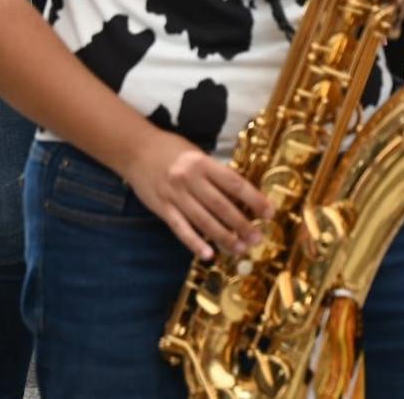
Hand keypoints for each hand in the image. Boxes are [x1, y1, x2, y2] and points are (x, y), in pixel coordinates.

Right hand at [119, 127, 273, 260]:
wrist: (134, 149)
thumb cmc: (170, 149)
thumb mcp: (196, 154)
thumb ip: (215, 173)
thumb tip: (241, 197)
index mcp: (201, 163)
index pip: (234, 183)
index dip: (254, 199)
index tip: (269, 212)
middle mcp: (189, 179)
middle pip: (221, 206)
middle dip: (242, 225)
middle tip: (257, 238)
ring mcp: (174, 195)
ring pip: (204, 221)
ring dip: (224, 237)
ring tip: (240, 249)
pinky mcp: (162, 208)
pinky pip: (181, 229)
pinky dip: (195, 242)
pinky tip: (208, 254)